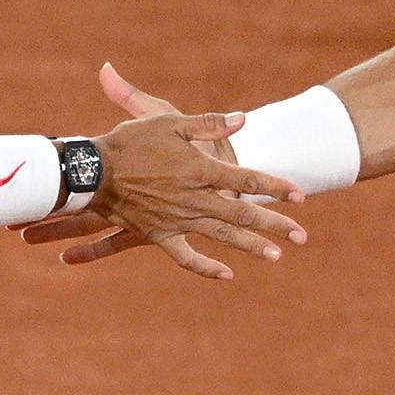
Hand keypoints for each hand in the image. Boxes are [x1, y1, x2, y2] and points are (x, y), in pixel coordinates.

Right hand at [19, 65, 307, 280]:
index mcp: (199, 169)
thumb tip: (242, 119)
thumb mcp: (169, 121)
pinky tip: (227, 275)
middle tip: (302, 236)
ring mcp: (178, 220)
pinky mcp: (160, 235)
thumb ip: (208, 123)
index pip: (246, 179)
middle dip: (274, 224)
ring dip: (251, 246)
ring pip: (222, 236)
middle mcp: (194, 198)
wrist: (92, 172)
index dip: (275, 186)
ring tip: (277, 256)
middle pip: (242, 213)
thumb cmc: (130, 141)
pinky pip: (187, 257)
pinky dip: (206, 267)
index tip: (300, 196)